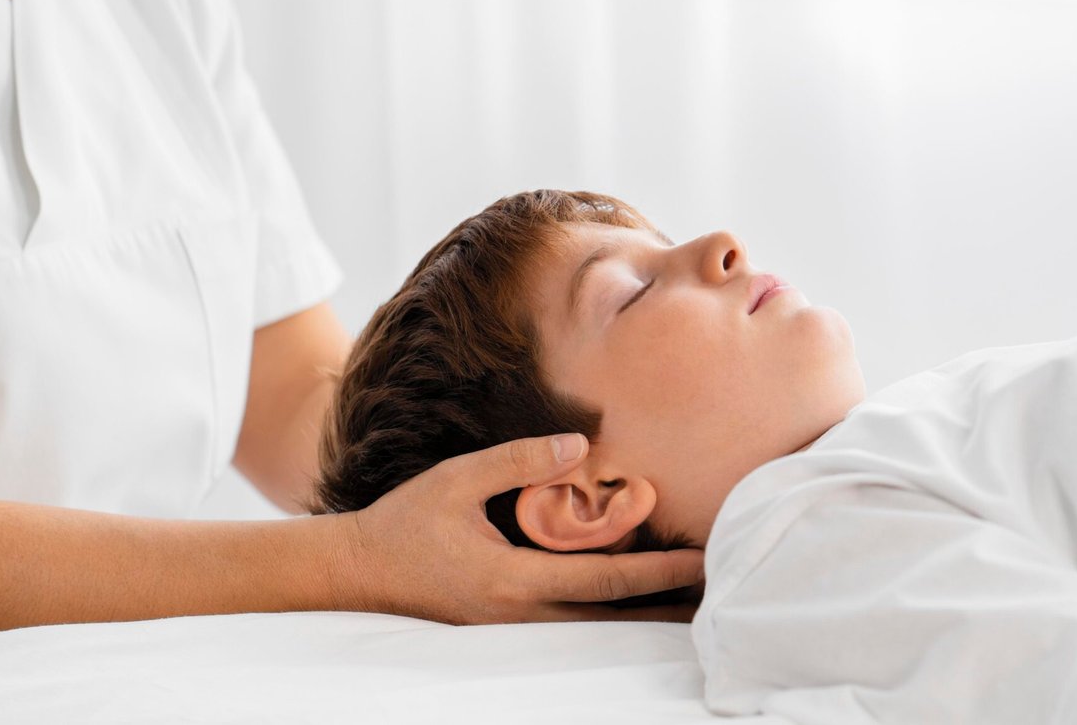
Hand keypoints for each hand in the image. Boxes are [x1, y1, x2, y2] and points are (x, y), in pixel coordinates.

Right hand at [336, 433, 705, 623]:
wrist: (357, 571)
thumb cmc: (405, 521)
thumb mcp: (458, 480)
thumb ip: (519, 460)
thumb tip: (581, 447)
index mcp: (513, 580)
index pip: (603, 580)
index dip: (657, 570)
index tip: (699, 559)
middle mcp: (520, 615)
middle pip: (611, 619)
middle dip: (665, 606)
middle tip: (719, 592)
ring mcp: (513, 628)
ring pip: (594, 630)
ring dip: (641, 615)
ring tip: (690, 603)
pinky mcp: (506, 626)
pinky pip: (571, 626)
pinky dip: (609, 615)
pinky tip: (631, 603)